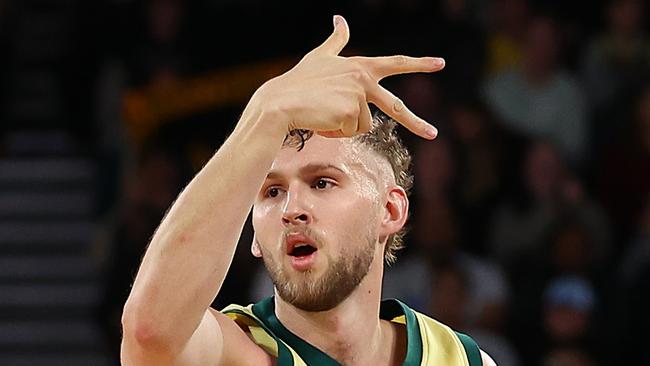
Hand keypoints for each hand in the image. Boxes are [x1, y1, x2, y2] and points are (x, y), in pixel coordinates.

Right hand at [253, 15, 443, 138]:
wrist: (281, 102)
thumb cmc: (298, 81)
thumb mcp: (320, 57)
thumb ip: (337, 41)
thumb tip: (341, 19)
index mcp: (360, 66)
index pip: (395, 63)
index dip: (418, 63)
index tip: (440, 63)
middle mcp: (364, 78)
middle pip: (396, 107)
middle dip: (417, 123)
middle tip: (434, 133)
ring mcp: (359, 95)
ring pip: (364, 125)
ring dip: (344, 126)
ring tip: (324, 114)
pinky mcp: (352, 112)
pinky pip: (351, 132)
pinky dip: (336, 132)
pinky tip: (321, 120)